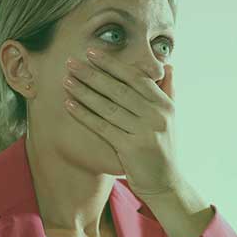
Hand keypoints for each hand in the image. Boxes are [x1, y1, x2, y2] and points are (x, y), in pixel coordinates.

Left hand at [62, 48, 182, 199]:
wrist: (165, 183)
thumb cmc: (161, 148)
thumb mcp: (170, 118)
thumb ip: (168, 91)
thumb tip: (168, 65)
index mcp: (165, 104)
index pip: (136, 78)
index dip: (112, 64)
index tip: (92, 53)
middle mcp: (156, 116)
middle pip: (119, 90)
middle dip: (93, 75)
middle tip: (71, 62)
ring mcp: (145, 132)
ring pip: (109, 107)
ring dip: (84, 93)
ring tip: (66, 81)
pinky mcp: (132, 149)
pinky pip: (103, 127)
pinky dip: (85, 115)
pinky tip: (70, 105)